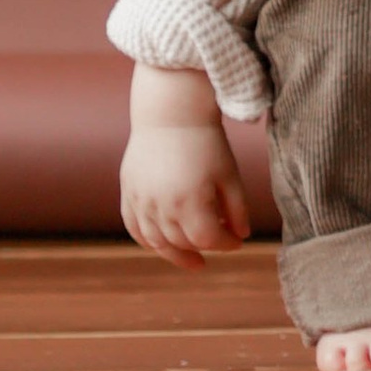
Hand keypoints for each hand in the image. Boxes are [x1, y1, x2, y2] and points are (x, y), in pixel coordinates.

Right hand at [120, 63, 250, 270]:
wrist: (171, 112)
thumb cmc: (206, 141)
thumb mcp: (229, 173)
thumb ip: (237, 209)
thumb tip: (241, 236)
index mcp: (190, 202)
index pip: (208, 240)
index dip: (225, 245)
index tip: (237, 242)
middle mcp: (161, 208)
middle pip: (182, 243)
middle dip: (202, 248)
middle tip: (216, 245)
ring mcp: (141, 202)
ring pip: (156, 242)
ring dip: (174, 253)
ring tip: (191, 258)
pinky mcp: (129, 193)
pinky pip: (134, 228)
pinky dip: (148, 240)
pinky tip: (161, 244)